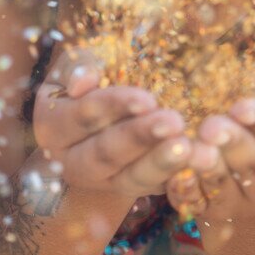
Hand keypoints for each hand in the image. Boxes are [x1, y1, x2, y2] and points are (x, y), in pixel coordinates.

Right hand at [33, 47, 193, 198]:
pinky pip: (157, 189)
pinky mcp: (134, 191)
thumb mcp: (77, 63)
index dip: (113, 106)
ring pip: (130, 179)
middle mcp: (72, 161)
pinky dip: (180, 178)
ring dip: (161, 164)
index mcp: (53, 126)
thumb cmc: (91, 76)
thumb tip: (83, 82)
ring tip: (190, 147)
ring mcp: (104, 182)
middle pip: (104, 154)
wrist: (102, 111)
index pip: (82, 115)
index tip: (146, 98)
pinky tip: (201, 163)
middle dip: (139, 138)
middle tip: (173, 122)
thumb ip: (77, 65)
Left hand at [169, 92, 254, 223]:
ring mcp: (249, 209)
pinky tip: (174, 172)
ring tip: (192, 149)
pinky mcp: (217, 217)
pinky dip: (186, 188)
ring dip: (208, 168)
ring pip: (226, 187)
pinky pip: (198, 203)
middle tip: (211, 126)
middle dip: (233, 143)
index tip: (241, 106)